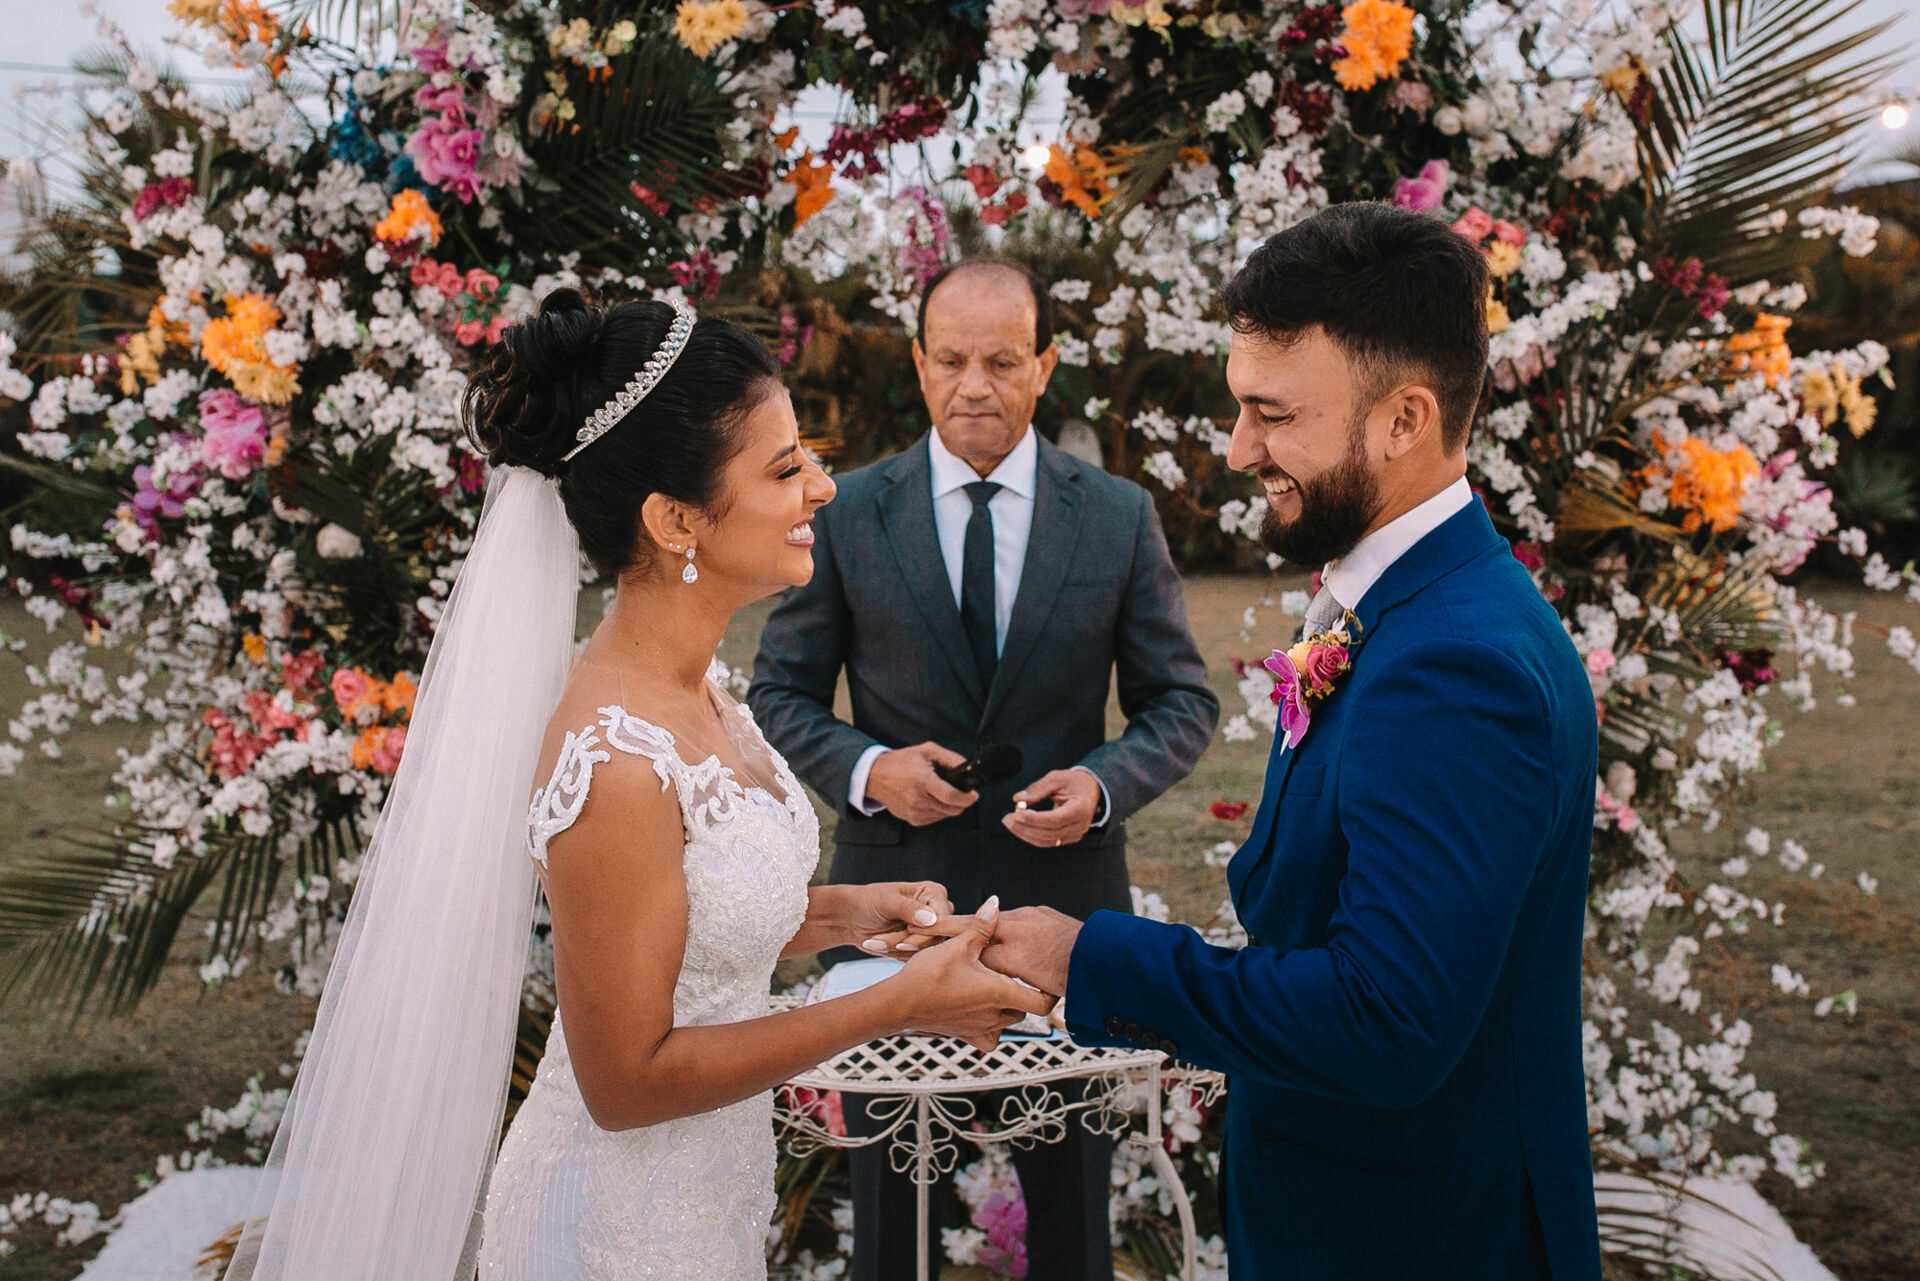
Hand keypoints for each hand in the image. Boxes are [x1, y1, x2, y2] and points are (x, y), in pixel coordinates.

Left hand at [845, 881, 951, 955]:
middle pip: (936, 936)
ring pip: (924, 950)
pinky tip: (877, 944)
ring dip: (896, 947)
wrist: (851, 918)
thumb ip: (908, 909)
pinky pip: (915, 959)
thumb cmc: (867, 902)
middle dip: (907, 941)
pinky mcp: (919, 946)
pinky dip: (894, 954)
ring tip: (874, 941)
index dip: (928, 928)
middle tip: (883, 940)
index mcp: (933, 893)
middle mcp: (936, 912)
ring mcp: (928, 931)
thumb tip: (931, 919)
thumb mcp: (885, 901)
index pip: (943, 916)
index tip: (908, 930)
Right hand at [864, 743, 977, 825]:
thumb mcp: (927, 751)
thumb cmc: (901, 762)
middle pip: (952, 809)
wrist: (875, 776)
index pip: (951, 796)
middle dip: (962, 802)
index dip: (967, 798)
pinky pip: (935, 818)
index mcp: (922, 781)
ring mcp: (914, 812)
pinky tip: (932, 798)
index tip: (974, 795)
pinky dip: (940, 810)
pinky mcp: (912, 819)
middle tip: (961, 791)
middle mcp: (918, 800)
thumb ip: (950, 758)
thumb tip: (967, 767)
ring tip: (943, 792)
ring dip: (951, 806)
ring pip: (945, 815)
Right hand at [891, 898, 1055, 1051]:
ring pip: (1008, 1022)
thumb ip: (981, 926)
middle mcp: (995, 1015)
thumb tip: (995, 903)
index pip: (1042, 1003)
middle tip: (1016, 975)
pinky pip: (989, 1038)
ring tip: (997, 989)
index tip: (1044, 979)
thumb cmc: (928, 974)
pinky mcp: (966, 1035)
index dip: (1049, 992)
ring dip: (1007, 1009)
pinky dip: (991, 1028)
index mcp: (1000, 993)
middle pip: (1025, 1010)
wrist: (899, 1002)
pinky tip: (983, 1012)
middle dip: (1024, 993)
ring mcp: (981, 1029)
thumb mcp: (958, 944)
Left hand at [1003, 769, 1100, 848]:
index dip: (1034, 819)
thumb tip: (1017, 799)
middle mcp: (1080, 825)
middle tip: (1006, 818)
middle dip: (1025, 827)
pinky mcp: (1069, 837)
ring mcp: (1075, 834)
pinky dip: (1032, 836)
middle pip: (1049, 833)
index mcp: (1080, 809)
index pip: (1055, 819)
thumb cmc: (1074, 782)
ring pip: (1046, 840)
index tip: (1016, 813)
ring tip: (1009, 822)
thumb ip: (1037, 788)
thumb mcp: (1057, 778)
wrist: (1091, 790)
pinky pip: (1048, 841)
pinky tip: (1020, 827)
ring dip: (1025, 833)